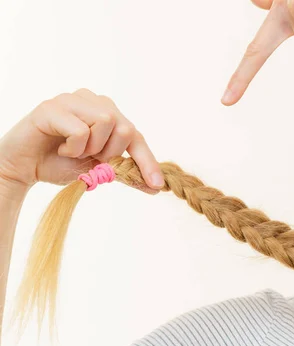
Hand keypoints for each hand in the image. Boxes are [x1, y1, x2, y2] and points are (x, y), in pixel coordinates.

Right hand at [0, 88, 163, 192]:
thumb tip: (155, 187)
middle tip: (89, 158)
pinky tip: (60, 147)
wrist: (24, 168)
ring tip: (73, 151)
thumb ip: (125, 172)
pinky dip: (74, 147)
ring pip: (106, 122)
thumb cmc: (60, 163)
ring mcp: (73, 100)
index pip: (136, 136)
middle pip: (125, 127)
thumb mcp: (99, 170)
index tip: (158, 185)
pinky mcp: (53, 106)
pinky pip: (81, 130)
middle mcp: (93, 101)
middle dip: (111, 153)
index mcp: (108, 113)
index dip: (148, 161)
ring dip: (91, 148)